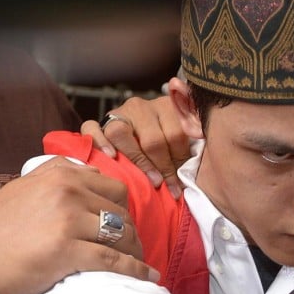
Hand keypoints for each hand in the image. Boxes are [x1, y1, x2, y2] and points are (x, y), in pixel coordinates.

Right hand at [0, 157, 156, 293]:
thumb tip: (88, 172)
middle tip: (133, 248)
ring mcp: (67, 221)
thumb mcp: (24, 187)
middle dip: (132, 232)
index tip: (125, 225)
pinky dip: (134, 269)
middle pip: (122, 212)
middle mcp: (67, 193)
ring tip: (139, 262)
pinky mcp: (67, 250)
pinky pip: (114, 260)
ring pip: (122, 234)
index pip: (114, 188)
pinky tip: (146, 276)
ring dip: (135, 251)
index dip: (123, 209)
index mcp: (60, 176)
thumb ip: (56, 175)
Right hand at [80, 79, 190, 198]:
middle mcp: (141, 106)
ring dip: (138, 162)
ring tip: (152, 181)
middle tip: (170, 187)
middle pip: (152, 139)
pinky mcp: (99, 122)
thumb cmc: (168, 143)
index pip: (175, 134)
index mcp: (166, 106)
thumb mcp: (185, 135)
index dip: (181, 160)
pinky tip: (112, 157)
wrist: (139, 132)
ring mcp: (118, 113)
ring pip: (120, 134)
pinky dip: (99, 142)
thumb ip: (192, 134)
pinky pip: (91, 128)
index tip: (183, 181)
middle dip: (163, 167)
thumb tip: (201, 137)